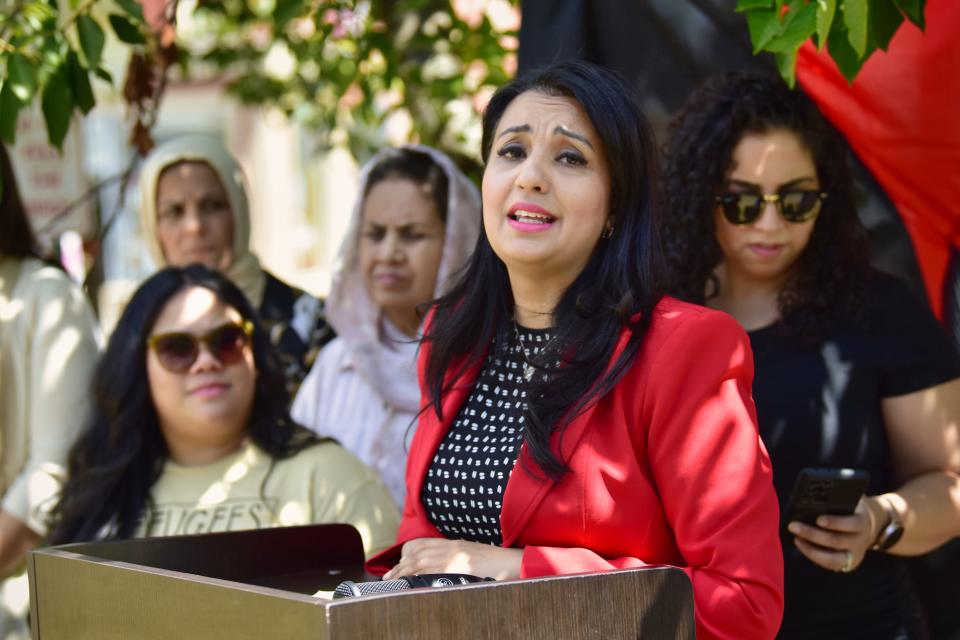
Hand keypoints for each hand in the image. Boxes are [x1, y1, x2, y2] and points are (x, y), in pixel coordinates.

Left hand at [383, 538, 522, 580]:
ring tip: (392, 580)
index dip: (407, 555)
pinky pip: (432, 571)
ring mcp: (454, 557)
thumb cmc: (494, 565)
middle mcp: (451, 548)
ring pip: (421, 561)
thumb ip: (456, 558)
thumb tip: (441, 570)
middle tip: (388, 576)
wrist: (511, 564)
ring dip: (404, 571)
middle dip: (401, 565)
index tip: (397, 564)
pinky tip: (409, 583)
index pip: (423, 546)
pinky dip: (418, 576)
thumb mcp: (471, 556)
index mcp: (454, 544)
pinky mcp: (457, 568)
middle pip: (418, 554)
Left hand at [788, 497, 880, 572]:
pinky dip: (812, 554)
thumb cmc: (849, 509)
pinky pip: (829, 564)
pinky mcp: (847, 564)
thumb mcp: (847, 502)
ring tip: (795, 536)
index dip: (836, 523)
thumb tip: (809, 499)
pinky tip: (800, 544)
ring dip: (810, 548)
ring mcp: (855, 555)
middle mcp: (860, 540)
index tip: (818, 519)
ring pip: (833, 557)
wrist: (866, 525)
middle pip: (837, 540)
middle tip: (793, 525)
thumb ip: (834, 502)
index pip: (852, 523)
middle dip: (812, 534)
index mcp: (862, 521)